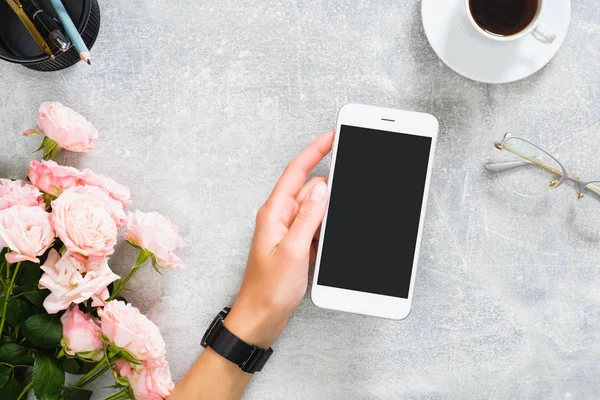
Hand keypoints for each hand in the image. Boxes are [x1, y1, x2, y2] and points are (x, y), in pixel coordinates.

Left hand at [224, 130, 333, 348]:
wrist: (260, 318)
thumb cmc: (269, 290)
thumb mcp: (294, 250)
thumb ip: (308, 217)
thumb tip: (322, 188)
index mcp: (274, 213)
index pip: (296, 172)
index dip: (315, 151)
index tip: (332, 136)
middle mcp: (280, 218)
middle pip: (309, 188)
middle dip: (331, 182)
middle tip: (354, 177)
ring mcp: (288, 232)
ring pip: (315, 209)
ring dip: (330, 208)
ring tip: (345, 213)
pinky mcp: (295, 245)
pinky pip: (315, 226)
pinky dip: (327, 226)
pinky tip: (336, 233)